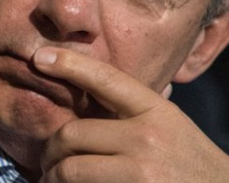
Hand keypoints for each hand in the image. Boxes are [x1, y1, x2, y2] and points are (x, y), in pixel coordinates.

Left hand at [32, 47, 228, 182]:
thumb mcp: (168, 124)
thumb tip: (81, 90)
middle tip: (47, 160)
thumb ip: (131, 111)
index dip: (70, 64)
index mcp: (155, 111)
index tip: (40, 57)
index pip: (105, 79)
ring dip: (53, 177)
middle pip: (72, 134)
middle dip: (50, 150)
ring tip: (52, 179)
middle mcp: (147, 139)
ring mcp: (141, 173)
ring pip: (70, 169)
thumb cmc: (189, 161)